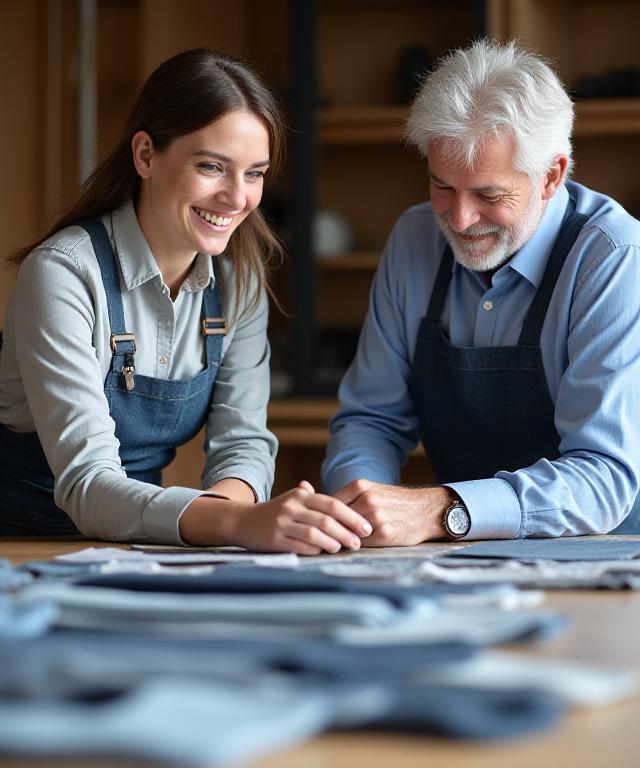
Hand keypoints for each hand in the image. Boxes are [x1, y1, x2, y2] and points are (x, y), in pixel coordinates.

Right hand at [180, 482, 371, 554]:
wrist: (242, 521)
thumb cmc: (275, 513)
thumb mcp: (294, 501)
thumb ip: (317, 501)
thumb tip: (347, 507)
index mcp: (300, 496)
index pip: (333, 504)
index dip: (352, 516)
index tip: (366, 528)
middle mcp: (292, 507)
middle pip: (327, 519)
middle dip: (347, 532)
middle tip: (359, 542)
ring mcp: (282, 523)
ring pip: (315, 533)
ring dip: (333, 543)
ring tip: (343, 548)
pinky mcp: (274, 539)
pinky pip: (300, 546)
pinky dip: (315, 550)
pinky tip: (323, 553)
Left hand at [333, 480, 455, 545]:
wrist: (426, 510)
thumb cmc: (396, 502)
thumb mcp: (373, 490)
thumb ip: (350, 498)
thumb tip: (323, 511)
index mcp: (360, 486)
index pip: (330, 504)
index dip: (323, 516)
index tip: (319, 524)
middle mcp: (367, 499)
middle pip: (336, 519)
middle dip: (330, 530)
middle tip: (322, 538)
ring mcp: (375, 517)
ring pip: (346, 532)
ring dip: (341, 539)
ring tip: (336, 544)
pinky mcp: (383, 534)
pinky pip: (360, 543)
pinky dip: (355, 546)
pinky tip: (355, 546)